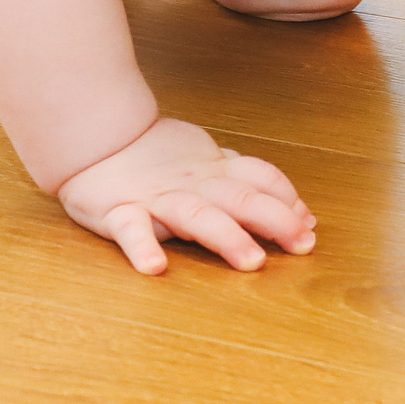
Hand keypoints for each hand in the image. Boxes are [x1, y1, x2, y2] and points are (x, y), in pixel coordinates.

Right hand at [55, 117, 316, 274]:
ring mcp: (158, 198)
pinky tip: (154, 267)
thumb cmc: (157, 156)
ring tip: (250, 261)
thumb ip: (250, 181)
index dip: (288, 200)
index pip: (261, 178)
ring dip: (227, 237)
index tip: (309, 227)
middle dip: (275, 220)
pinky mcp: (120, 211)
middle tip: (302, 245)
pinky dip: (142, 247)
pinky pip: (131, 230)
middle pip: (241, 198)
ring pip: (197, 216)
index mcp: (214, 171)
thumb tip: (300, 210)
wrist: (95, 136)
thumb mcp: (210, 161)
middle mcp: (194, 185)